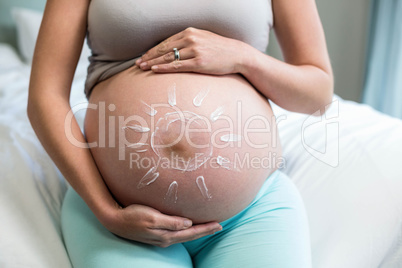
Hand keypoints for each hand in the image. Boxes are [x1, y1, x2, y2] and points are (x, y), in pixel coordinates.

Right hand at [100, 203, 221, 247]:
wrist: (115, 221)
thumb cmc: (133, 216)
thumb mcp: (152, 217)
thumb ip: (170, 222)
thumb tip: (188, 223)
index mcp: (166, 235)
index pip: (191, 232)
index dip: (206, 229)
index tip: (218, 224)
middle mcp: (166, 239)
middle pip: (190, 235)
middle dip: (205, 231)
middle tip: (219, 226)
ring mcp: (161, 238)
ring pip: (184, 235)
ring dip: (197, 231)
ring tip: (208, 227)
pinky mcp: (156, 234)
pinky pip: (176, 233)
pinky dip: (186, 231)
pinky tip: (188, 227)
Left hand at [135, 27, 247, 74]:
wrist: (237, 54)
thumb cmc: (220, 49)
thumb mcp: (203, 39)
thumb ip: (189, 41)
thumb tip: (175, 49)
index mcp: (190, 32)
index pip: (166, 42)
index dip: (153, 50)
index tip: (144, 57)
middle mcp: (191, 39)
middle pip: (164, 49)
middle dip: (149, 56)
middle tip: (138, 64)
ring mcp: (195, 51)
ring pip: (168, 57)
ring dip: (153, 63)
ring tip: (142, 68)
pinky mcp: (199, 62)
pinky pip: (177, 66)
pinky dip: (164, 68)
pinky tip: (155, 70)